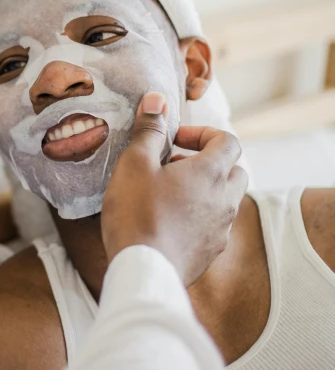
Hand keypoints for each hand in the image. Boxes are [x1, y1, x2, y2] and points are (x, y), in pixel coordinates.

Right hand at [101, 92, 247, 285]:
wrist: (144, 270)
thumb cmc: (137, 213)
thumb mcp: (134, 164)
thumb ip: (149, 129)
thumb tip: (156, 99)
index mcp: (211, 173)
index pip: (228, 140)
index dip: (203, 134)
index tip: (174, 140)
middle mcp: (225, 200)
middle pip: (235, 170)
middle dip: (209, 162)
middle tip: (174, 166)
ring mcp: (222, 229)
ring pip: (226, 200)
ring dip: (204, 190)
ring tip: (168, 193)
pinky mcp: (211, 251)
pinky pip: (215, 225)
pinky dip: (199, 216)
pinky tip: (168, 221)